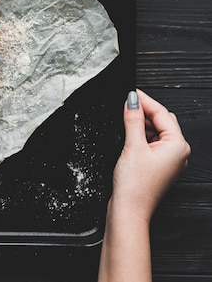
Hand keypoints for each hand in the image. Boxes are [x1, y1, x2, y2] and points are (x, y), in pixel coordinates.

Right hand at [111, 89, 190, 223]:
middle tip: (126, 103)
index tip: (131, 92)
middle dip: (144, 111)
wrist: (130, 209)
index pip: (162, 114)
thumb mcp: (132, 146)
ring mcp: (169, 160)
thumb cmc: (135, 185)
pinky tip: (128, 134)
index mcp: (178, 145)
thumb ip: (132, 119)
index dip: (145, 100)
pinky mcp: (158, 166)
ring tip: (125, 118)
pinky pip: (152, 143)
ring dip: (141, 124)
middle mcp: (178, 152)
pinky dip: (141, 136)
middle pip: (162, 121)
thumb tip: (132, 100)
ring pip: (157, 132)